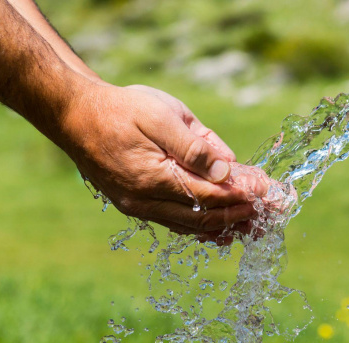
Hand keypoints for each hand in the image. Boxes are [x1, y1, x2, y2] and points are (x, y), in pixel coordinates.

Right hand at [59, 82, 267, 236]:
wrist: (76, 116)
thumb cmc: (121, 109)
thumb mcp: (161, 115)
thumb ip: (194, 146)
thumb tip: (227, 171)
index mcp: (154, 178)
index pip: (210, 196)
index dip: (243, 195)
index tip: (269, 192)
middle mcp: (146, 202)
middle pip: (205, 218)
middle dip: (242, 214)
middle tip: (273, 212)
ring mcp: (140, 208)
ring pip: (192, 226)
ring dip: (227, 225)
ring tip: (257, 225)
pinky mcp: (138, 206)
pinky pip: (178, 224)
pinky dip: (204, 225)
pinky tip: (224, 227)